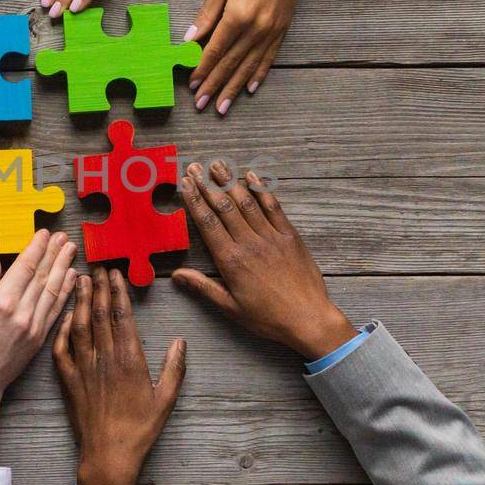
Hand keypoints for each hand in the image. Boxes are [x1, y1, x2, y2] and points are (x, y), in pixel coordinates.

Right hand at [0, 230, 77, 464]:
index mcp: (1, 302)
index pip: (24, 267)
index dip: (36, 247)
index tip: (44, 233)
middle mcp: (22, 313)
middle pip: (43, 275)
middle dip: (54, 253)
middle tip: (63, 236)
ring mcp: (34, 327)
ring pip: (53, 290)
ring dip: (64, 268)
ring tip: (70, 250)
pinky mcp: (40, 339)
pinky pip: (56, 310)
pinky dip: (65, 292)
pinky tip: (71, 278)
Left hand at [53, 268, 185, 484]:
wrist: (108, 455)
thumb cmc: (140, 430)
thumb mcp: (166, 399)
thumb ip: (174, 368)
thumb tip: (180, 342)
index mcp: (130, 360)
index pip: (122, 317)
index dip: (118, 292)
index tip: (115, 273)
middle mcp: (105, 359)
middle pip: (99, 315)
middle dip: (98, 288)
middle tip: (96, 267)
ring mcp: (84, 369)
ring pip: (79, 327)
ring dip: (78, 302)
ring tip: (79, 281)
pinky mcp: (69, 382)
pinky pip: (62, 350)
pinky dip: (62, 331)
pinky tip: (63, 317)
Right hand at [173, 160, 352, 359]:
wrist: (308, 319)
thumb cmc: (268, 318)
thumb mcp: (230, 307)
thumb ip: (203, 287)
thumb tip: (176, 275)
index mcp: (231, 260)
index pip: (207, 223)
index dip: (194, 200)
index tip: (185, 183)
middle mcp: (249, 243)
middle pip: (224, 207)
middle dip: (207, 184)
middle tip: (194, 166)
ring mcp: (271, 237)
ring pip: (247, 202)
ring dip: (230, 181)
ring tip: (217, 164)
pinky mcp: (290, 236)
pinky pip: (274, 207)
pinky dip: (262, 190)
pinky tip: (252, 177)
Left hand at [186, 0, 333, 113]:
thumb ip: (206, 15)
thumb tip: (189, 39)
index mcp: (238, 15)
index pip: (216, 50)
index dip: (203, 69)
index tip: (192, 85)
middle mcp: (256, 28)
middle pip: (231, 63)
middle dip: (214, 85)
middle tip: (201, 105)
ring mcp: (271, 30)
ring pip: (249, 66)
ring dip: (233, 88)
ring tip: (222, 106)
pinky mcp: (282, 29)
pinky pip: (268, 58)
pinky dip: (258, 74)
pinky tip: (249, 89)